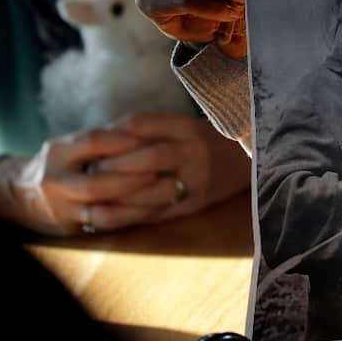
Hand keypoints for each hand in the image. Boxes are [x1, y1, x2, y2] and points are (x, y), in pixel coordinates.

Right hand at [0, 127, 159, 234]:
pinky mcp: (71, 226)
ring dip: (140, 201)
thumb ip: (104, 139)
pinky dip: (133, 216)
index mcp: (57, 152)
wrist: (20, 195)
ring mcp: (61, 208)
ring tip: (169, 190)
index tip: (154, 137)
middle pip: (97, 183)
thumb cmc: (60, 163)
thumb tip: (150, 129)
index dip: (124, 141)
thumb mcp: (72, 145)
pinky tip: (156, 208)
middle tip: (165, 169)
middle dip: (135, 177)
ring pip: (104, 209)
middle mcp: (54, 181)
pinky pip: (106, 224)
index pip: (92, 141)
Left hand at [88, 113, 252, 223]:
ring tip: (93, 196)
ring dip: (118, 195)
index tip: (94, 144)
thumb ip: (150, 128)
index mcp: (189, 126)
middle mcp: (196, 152)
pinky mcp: (196, 205)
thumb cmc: (209, 140)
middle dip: (114, 165)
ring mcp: (197, 181)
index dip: (113, 135)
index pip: (143, 124)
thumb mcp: (185, 125)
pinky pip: (158, 213)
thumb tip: (103, 137)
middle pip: (150, 157)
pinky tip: (108, 215)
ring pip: (153, 189)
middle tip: (89, 171)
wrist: (252, 162)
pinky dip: (130, 215)